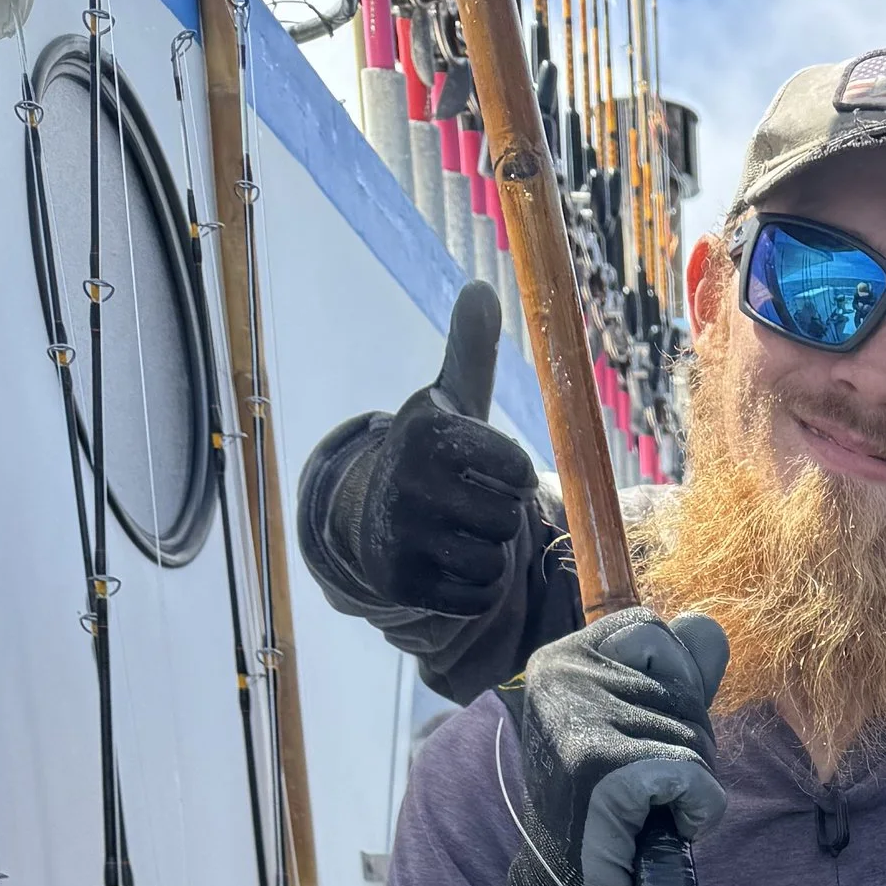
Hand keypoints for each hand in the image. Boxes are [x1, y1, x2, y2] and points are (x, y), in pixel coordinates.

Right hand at [350, 283, 544, 613]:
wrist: (370, 515)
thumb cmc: (431, 458)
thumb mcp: (450, 403)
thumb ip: (470, 352)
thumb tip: (482, 288)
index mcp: (427, 433)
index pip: (516, 469)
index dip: (513, 476)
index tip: (488, 471)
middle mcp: (407, 480)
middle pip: (507, 520)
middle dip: (498, 518)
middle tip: (466, 507)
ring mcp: (400, 534)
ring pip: (494, 562)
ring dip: (487, 554)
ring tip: (456, 534)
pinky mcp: (400, 582)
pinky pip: (477, 597)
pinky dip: (474, 589)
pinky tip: (447, 565)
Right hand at [475, 608, 731, 885]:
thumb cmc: (605, 807)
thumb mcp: (640, 725)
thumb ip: (676, 674)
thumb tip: (708, 625)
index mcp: (561, 658)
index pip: (651, 630)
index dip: (674, 683)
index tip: (646, 732)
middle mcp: (562, 676)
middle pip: (682, 685)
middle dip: (687, 741)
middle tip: (646, 787)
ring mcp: (579, 720)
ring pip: (695, 735)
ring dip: (690, 782)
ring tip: (645, 811)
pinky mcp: (602, 769)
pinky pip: (693, 775)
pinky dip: (697, 809)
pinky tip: (663, 829)